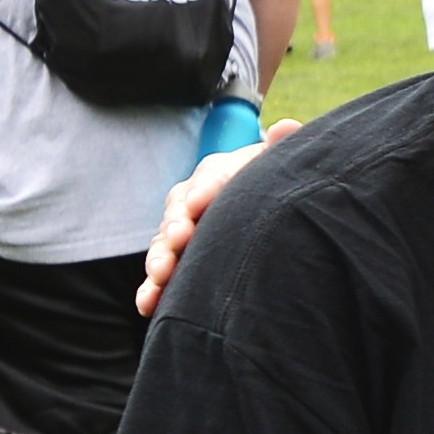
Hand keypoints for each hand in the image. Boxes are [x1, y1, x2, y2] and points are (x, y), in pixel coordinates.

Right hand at [133, 126, 292, 315]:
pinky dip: (153, 290)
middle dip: (177, 225)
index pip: (212, 176)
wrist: (262, 206)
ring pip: (165, 244)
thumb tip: (286, 128)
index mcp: (219, 173)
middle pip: (180, 211)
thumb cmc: (271, 182)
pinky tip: (147, 305)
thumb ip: (282, 149)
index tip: (201, 201)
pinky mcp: (177, 260)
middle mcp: (193, 200)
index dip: (207, 188)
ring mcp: (181, 230)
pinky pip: (162, 274)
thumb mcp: (278, 164)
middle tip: (179, 238)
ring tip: (160, 275)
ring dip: (160, 259)